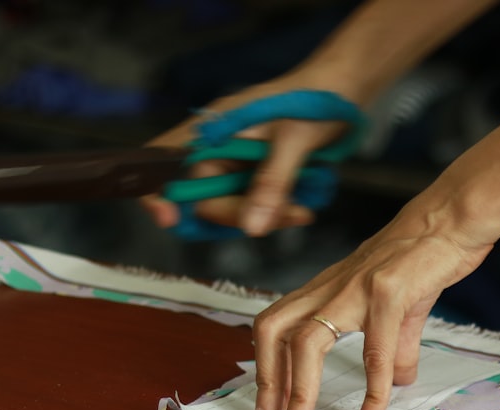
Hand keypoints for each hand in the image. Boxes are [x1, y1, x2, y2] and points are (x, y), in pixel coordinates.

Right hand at [140, 80, 351, 236]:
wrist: (343, 91)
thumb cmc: (315, 102)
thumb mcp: (294, 140)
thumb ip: (271, 183)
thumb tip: (252, 228)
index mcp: (210, 130)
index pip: (161, 164)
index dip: (156, 193)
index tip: (170, 218)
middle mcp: (214, 149)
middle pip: (199, 200)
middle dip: (235, 216)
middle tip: (280, 217)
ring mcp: (233, 165)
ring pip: (229, 210)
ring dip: (262, 218)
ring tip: (299, 211)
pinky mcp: (253, 177)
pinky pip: (252, 207)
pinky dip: (273, 213)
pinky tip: (300, 208)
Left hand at [250, 204, 495, 409]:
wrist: (455, 218)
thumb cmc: (425, 257)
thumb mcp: (400, 306)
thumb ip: (394, 346)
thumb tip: (397, 381)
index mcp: (326, 288)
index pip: (275, 326)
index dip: (264, 367)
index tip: (267, 406)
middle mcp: (331, 286)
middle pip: (272, 331)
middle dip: (266, 382)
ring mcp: (356, 288)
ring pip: (308, 342)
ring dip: (299, 392)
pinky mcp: (388, 292)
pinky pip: (374, 352)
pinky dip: (370, 392)